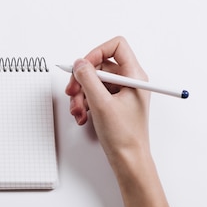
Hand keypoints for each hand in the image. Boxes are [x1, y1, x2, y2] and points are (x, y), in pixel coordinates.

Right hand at [65, 36, 150, 167]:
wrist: (128, 160)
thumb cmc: (124, 136)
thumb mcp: (101, 103)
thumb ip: (88, 79)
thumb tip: (79, 63)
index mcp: (134, 76)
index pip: (116, 47)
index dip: (96, 52)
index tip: (83, 66)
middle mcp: (129, 81)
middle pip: (99, 65)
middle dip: (82, 79)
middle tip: (72, 91)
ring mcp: (121, 92)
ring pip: (93, 81)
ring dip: (80, 94)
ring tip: (77, 110)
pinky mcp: (113, 103)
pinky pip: (93, 94)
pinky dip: (84, 103)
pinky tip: (81, 115)